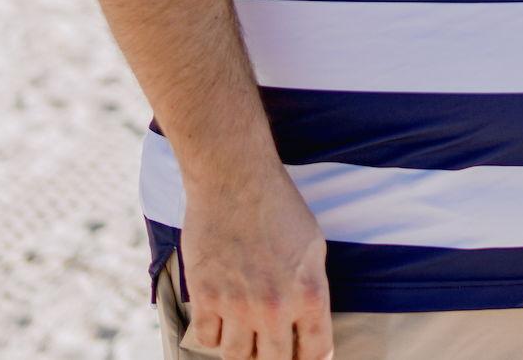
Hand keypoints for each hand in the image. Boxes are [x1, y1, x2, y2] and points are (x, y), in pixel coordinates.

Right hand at [179, 164, 331, 359]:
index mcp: (309, 293)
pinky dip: (214, 334)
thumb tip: (308, 325)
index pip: (316, 352)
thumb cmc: (279, 207)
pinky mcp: (205, 299)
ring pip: (237, 358)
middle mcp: (275, 307)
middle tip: (269, 348)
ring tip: (244, 334)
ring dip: (242, 350)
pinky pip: (207, 340)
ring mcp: (238, 306)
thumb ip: (311, 289)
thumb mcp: (312, 247)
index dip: (310, 359)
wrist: (236, 180)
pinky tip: (220, 318)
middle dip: (273, 359)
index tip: (302, 356)